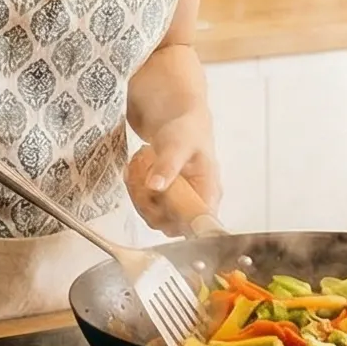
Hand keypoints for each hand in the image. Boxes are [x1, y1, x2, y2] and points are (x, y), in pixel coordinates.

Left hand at [126, 109, 221, 235]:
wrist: (178, 121)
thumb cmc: (187, 131)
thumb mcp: (178, 144)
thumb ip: (168, 164)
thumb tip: (156, 186)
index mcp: (210, 192)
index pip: (196, 224)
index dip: (175, 220)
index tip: (156, 198)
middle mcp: (197, 204)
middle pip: (170, 224)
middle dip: (148, 202)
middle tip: (141, 174)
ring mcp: (180, 205)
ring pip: (155, 218)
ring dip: (139, 195)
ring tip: (139, 167)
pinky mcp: (165, 203)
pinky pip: (147, 209)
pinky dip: (137, 192)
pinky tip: (136, 171)